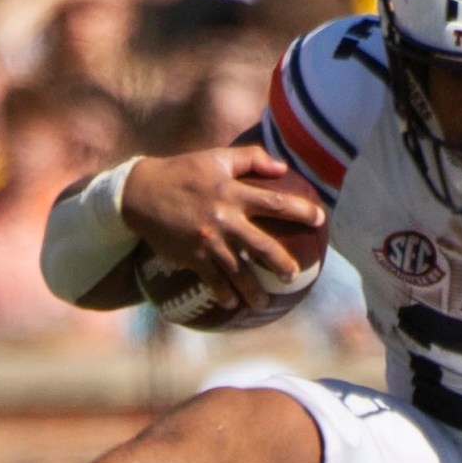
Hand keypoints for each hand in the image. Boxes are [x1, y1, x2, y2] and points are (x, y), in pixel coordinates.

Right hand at [121, 149, 325, 316]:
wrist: (141, 193)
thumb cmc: (182, 172)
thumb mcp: (215, 158)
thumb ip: (250, 158)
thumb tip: (282, 167)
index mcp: (232, 192)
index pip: (274, 202)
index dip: (299, 211)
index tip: (320, 220)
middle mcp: (223, 218)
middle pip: (261, 246)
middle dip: (281, 263)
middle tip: (293, 276)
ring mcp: (208, 241)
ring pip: (237, 272)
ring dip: (252, 291)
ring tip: (262, 304)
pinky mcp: (192, 257)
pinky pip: (212, 281)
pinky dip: (222, 294)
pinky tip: (231, 303)